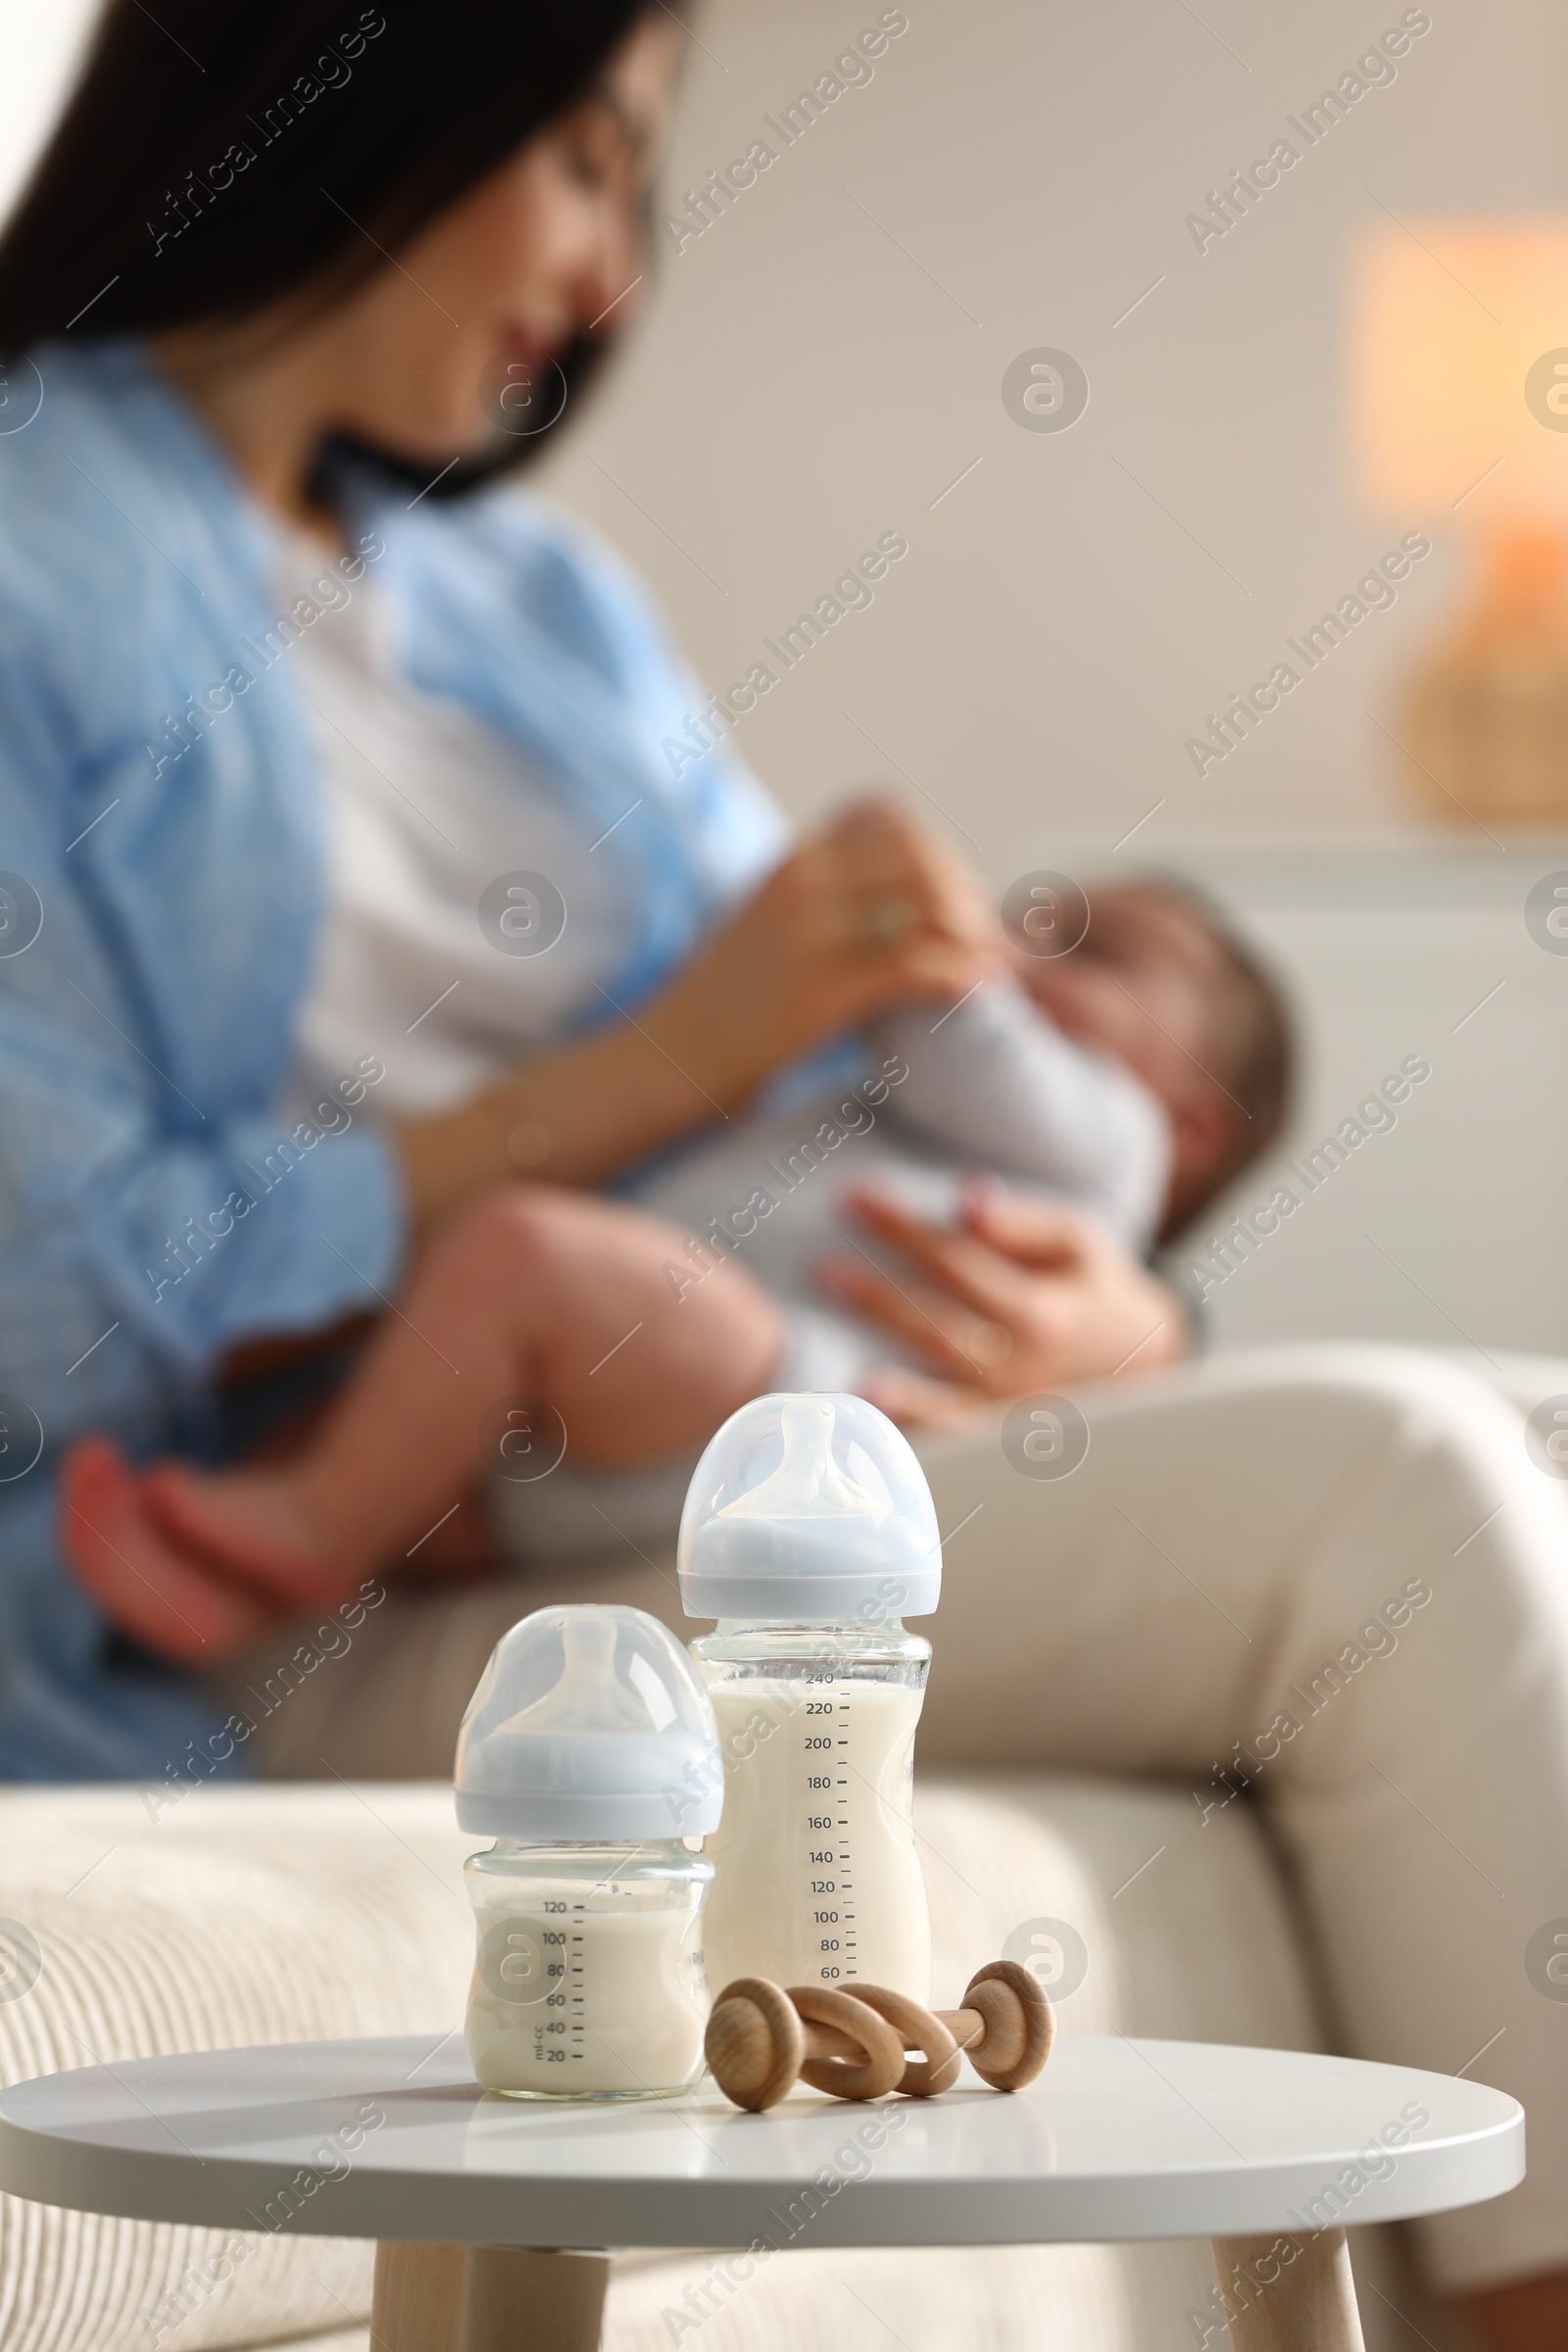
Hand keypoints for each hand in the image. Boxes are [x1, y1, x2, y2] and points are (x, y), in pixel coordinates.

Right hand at [658, 796, 1005, 1102]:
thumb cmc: (728, 1005)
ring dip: (971, 933)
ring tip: (991, 965)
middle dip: (964, 891)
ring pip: (924, 902)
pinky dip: (958, 974)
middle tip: (984, 937)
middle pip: (917, 853)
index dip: (931, 847)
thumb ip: (827, 903)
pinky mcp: (820, 990)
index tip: (949, 893)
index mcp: (791, 860)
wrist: (670, 1058)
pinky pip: (912, 965)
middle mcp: (800, 881)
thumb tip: (904, 907)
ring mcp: (808, 933)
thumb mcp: (772, 926)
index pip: (884, 813)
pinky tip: (977, 990)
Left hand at [817, 1181, 1189, 1425]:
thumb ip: (1022, 1224)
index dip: (902, 1228)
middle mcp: (1025, 1368)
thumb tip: (966, 1199)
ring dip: (904, 1399)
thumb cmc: (1096, 1290)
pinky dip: (921, 1451)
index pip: (957, 1262)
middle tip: (824, 1272)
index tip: (852, 1196)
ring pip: (950, 1406)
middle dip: (880, 1300)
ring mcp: (1013, 1415)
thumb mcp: (1077, 1242)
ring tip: (859, 1389)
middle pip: (941, 1329)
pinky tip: (877, 1444)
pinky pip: (956, 1454)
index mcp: (1041, 1311)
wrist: (1149, 1367)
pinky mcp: (1004, 1450)